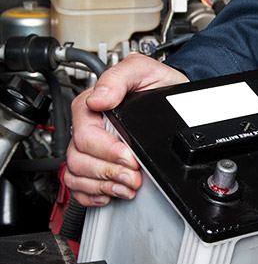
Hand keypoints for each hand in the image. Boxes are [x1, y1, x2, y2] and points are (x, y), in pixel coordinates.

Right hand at [65, 53, 188, 206]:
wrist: (175, 96)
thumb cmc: (158, 83)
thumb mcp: (144, 70)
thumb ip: (120, 77)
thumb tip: (100, 98)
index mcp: (92, 105)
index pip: (85, 135)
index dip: (108, 151)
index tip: (130, 158)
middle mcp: (89, 127)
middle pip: (79, 159)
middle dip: (108, 172)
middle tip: (133, 176)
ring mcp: (92, 147)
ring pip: (76, 174)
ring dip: (103, 185)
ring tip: (127, 186)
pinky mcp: (99, 162)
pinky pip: (79, 185)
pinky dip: (92, 194)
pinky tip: (111, 192)